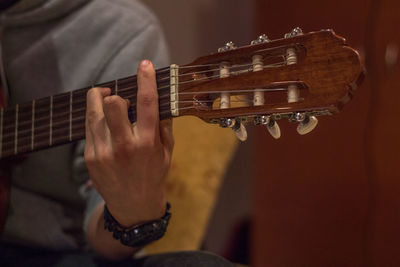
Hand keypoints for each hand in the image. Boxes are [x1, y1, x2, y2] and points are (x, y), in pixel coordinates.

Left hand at [84, 60, 173, 226]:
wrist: (133, 206)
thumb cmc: (154, 175)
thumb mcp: (167, 152)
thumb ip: (163, 124)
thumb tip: (159, 98)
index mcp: (147, 143)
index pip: (147, 103)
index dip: (145, 79)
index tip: (144, 64)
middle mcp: (124, 146)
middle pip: (111, 103)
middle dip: (115, 95)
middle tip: (119, 98)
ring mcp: (103, 152)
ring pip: (94, 112)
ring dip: (101, 103)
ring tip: (110, 107)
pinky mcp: (90, 157)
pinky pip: (88, 126)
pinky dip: (96, 119)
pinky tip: (105, 125)